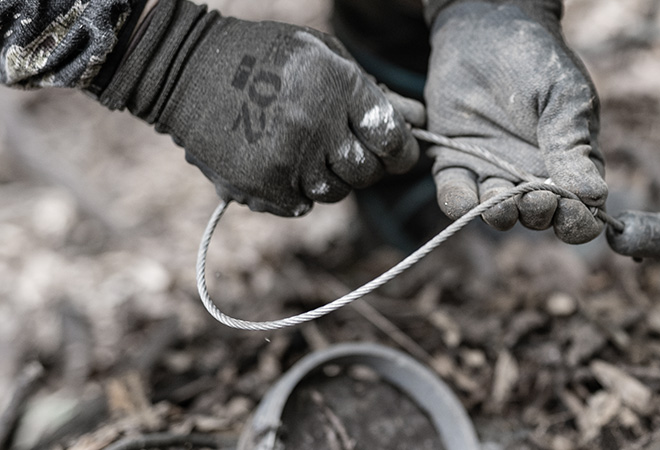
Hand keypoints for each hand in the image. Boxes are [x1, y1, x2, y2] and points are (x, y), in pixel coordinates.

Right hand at [99, 0, 423, 216]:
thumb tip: (418, 119)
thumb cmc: (264, 56)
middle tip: (341, 147)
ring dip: (327, 177)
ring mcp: (287, 157)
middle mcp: (316, 123)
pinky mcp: (261, 183)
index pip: (391, 136)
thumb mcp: (322, 53)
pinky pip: (300, 204)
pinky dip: (295, 190)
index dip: (399, 150)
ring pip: (335, 191)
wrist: (184, 70)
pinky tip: (277, 160)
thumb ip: (370, 90)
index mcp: (337, 84)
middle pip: (366, 171)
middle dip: (362, 164)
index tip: (394, 152)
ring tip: (301, 148)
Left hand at [424, 1, 606, 243]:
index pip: (581, 213)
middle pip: (540, 220)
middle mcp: (535, 176)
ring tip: (501, 201)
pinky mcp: (456, 160)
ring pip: (499, 215)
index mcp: (573, 165)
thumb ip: (573, 145)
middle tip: (533, 197)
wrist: (487, 27)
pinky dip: (460, 204)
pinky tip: (465, 198)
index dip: (577, 222)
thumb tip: (595, 196)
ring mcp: (496, 172)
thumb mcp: (564, 97)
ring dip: (500, 216)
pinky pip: (457, 195)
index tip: (568, 208)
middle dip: (538, 216)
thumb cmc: (538, 59)